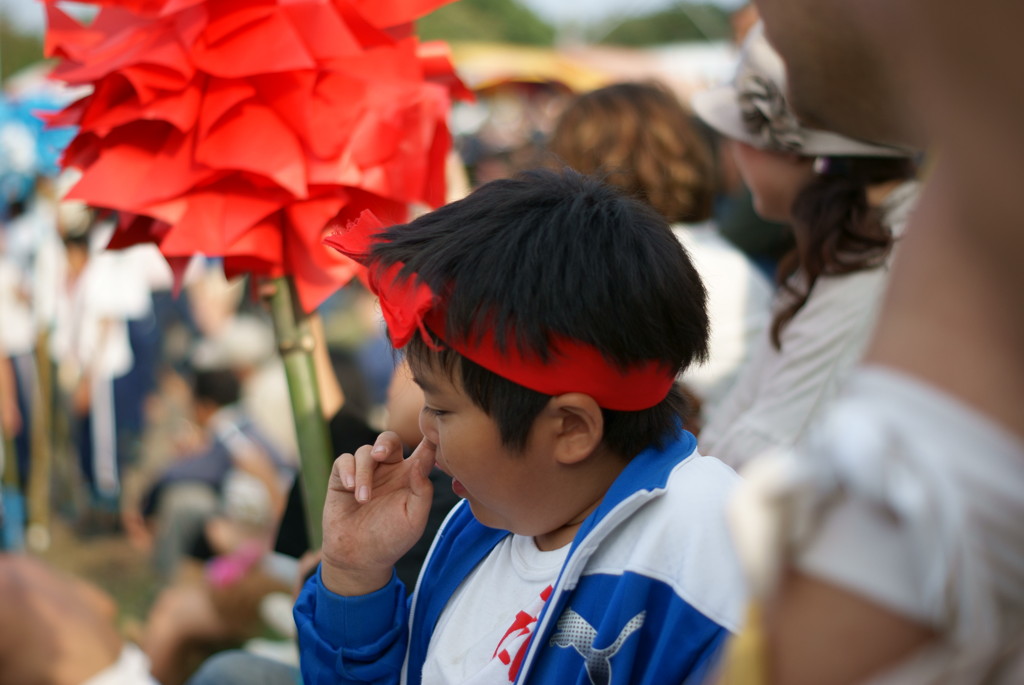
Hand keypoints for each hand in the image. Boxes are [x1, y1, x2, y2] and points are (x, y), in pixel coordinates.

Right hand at [319, 432, 435, 595]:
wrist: (359, 557)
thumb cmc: (391, 539)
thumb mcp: (414, 519)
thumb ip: (422, 491)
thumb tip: (421, 462)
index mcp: (411, 476)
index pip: (423, 450)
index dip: (427, 437)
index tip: (429, 430)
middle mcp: (389, 470)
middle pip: (389, 440)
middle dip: (385, 443)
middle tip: (381, 455)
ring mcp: (366, 473)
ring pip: (365, 452)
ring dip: (364, 472)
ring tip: (363, 500)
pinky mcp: (342, 478)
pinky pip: (344, 461)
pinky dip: (347, 470)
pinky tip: (350, 487)